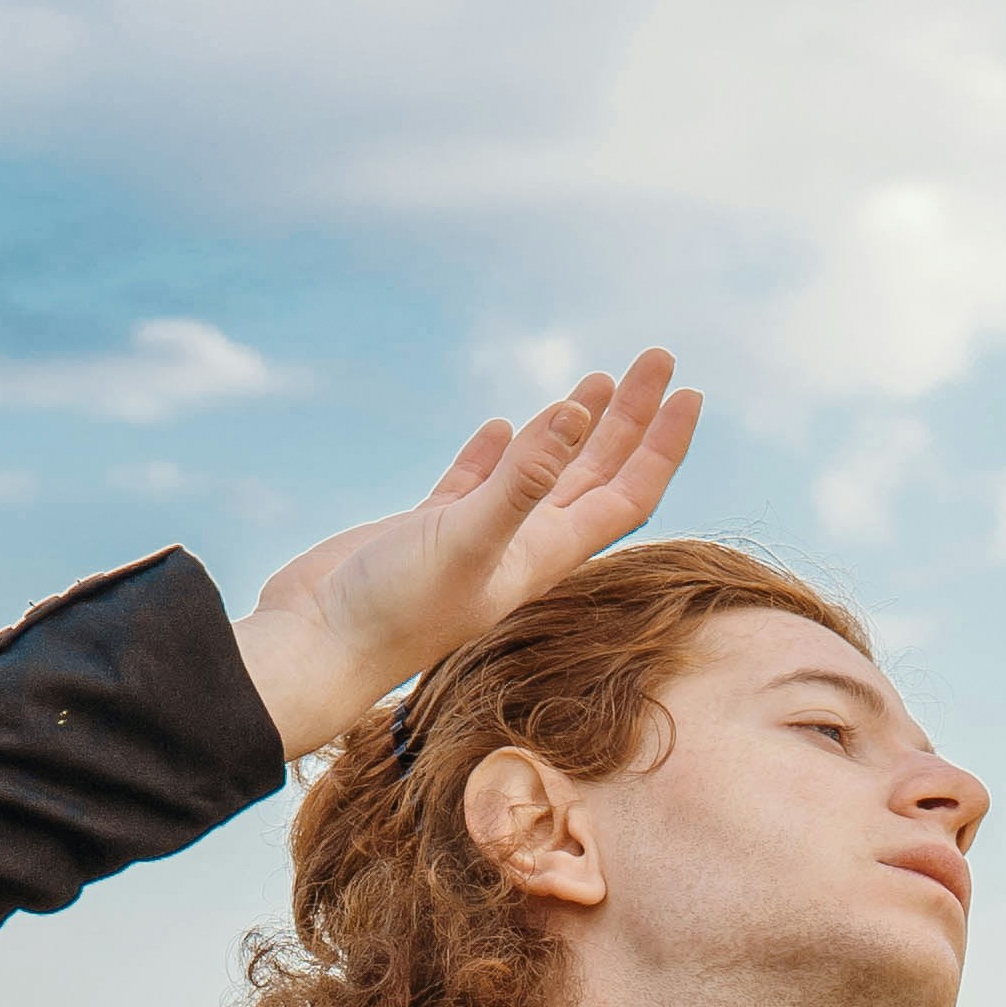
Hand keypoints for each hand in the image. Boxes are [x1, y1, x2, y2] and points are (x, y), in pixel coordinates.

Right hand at [236, 353, 702, 757]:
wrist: (316, 650)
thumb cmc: (391, 611)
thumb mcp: (465, 537)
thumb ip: (522, 480)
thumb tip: (579, 413)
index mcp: (544, 555)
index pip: (627, 493)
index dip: (662, 443)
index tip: (689, 389)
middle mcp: (519, 549)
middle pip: (596, 474)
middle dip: (631, 418)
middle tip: (658, 357)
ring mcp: (473, 540)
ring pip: (540, 475)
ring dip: (572, 429)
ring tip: (598, 381)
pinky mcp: (426, 534)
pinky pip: (474, 484)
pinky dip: (495, 452)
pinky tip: (499, 426)